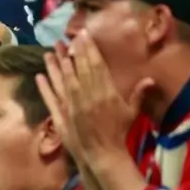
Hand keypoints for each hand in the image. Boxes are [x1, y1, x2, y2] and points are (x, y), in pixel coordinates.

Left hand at [38, 32, 153, 164]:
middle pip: (80, 68)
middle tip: (68, 36)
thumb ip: (138, 94)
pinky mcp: (62, 115)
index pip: (96, 65)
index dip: (89, 49)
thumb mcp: (131, 113)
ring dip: (57, 64)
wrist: (103, 154)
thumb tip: (150, 78)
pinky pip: (51, 98)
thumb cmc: (118, 133)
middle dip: (74, 51)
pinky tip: (39, 75)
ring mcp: (73, 105)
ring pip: (63, 79)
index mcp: (106, 92)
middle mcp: (88, 95)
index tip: (84, 35)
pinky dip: (44, 86)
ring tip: (52, 50)